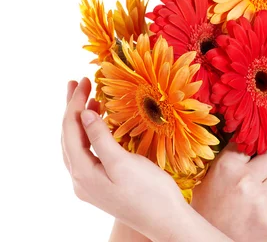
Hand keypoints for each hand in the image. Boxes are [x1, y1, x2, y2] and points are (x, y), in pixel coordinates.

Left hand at [61, 77, 186, 241]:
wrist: (165, 220)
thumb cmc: (148, 192)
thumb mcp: (123, 162)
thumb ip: (101, 138)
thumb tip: (84, 113)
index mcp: (83, 174)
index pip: (70, 130)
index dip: (75, 103)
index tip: (84, 79)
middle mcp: (80, 180)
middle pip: (68, 136)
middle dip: (72, 108)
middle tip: (76, 81)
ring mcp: (90, 183)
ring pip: (76, 144)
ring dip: (79, 119)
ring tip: (87, 97)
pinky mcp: (101, 183)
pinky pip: (86, 152)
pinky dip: (89, 132)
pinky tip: (99, 122)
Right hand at [190, 141, 266, 241]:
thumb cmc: (206, 213)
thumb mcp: (206, 181)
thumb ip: (226, 160)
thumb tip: (245, 139)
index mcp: (226, 166)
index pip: (251, 143)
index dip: (253, 150)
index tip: (253, 156)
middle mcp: (245, 179)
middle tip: (262, 172)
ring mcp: (261, 199)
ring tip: (265, 190)